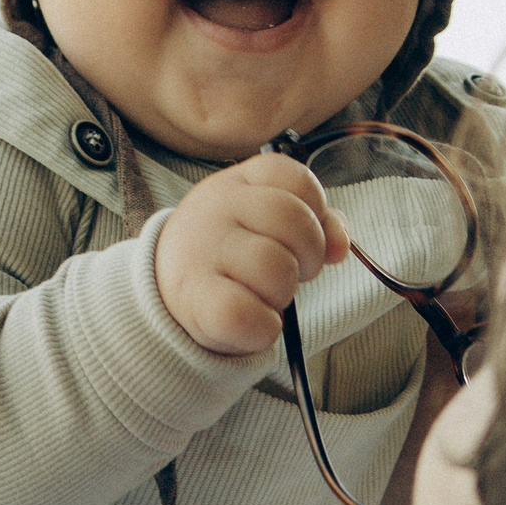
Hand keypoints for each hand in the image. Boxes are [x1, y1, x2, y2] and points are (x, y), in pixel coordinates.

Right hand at [155, 152, 350, 354]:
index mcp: (238, 182)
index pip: (294, 176)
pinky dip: (263, 328)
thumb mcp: (266, 223)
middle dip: (310, 253)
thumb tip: (341, 245)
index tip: (305, 234)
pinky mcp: (195, 298)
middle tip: (295, 271)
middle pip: (292, 219)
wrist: (164, 290)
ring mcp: (202, 251)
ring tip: (264, 294)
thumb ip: (314, 222)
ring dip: (283, 292)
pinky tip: (252, 322)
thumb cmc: (231, 254)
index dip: (316, 209)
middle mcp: (216, 208)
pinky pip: (250, 315)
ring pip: (276, 268)